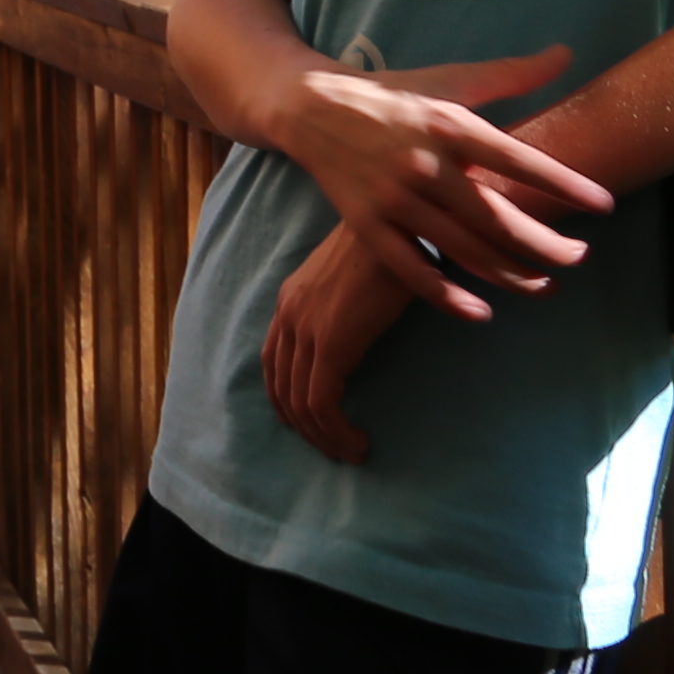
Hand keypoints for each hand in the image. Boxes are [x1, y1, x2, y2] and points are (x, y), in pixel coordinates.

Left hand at [263, 223, 423, 463]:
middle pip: (282, 387)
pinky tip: (359, 441)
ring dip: (324, 436)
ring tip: (350, 451)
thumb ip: (344, 305)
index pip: (273, 362)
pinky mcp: (331, 343)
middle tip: (333, 448)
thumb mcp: (354, 279)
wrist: (400, 222)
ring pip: (300, 402)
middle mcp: (290, 315)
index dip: (286, 399)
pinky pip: (321, 402)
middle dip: (305, 426)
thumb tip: (356, 331)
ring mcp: (306, 329)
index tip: (308, 424)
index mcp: (292, 300)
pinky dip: (336, 430)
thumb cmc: (389, 246)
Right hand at [267, 48, 609, 304]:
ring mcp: (394, 199)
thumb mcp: (449, 78)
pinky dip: (446, 295)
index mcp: (448, 125)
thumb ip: (510, 74)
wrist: (310, 107)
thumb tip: (566, 54)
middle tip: (581, 257)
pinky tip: (481, 312)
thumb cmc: (392, 93)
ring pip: (462, 250)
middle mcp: (423, 164)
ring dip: (510, 275)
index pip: (518, 160)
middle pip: (496, 217)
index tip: (604, 205)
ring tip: (546, 286)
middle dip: (546, 243)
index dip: (564, 183)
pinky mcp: (367, 225)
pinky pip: (412, 269)